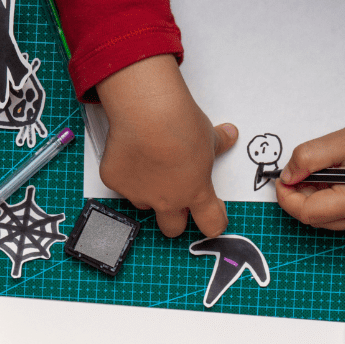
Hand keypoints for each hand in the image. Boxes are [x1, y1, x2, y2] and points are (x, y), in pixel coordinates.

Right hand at [96, 55, 237, 237]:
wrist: (148, 114)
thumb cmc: (178, 123)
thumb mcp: (208, 134)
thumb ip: (219, 142)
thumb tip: (228, 136)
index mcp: (196, 192)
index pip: (211, 223)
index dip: (214, 222)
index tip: (213, 216)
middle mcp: (167, 200)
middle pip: (172, 228)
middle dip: (175, 219)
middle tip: (175, 196)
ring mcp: (139, 194)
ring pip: (143, 203)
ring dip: (148, 191)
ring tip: (150, 162)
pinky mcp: (116, 182)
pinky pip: (120, 182)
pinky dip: (124, 170)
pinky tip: (130, 150)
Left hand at [275, 87, 344, 229]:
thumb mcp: (340, 142)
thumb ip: (308, 158)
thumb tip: (287, 175)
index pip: (306, 212)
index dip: (287, 196)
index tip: (282, 178)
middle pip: (313, 218)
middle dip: (300, 195)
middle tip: (301, 170)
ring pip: (323, 218)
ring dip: (313, 197)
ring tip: (325, 170)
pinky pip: (337, 214)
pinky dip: (327, 198)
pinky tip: (335, 178)